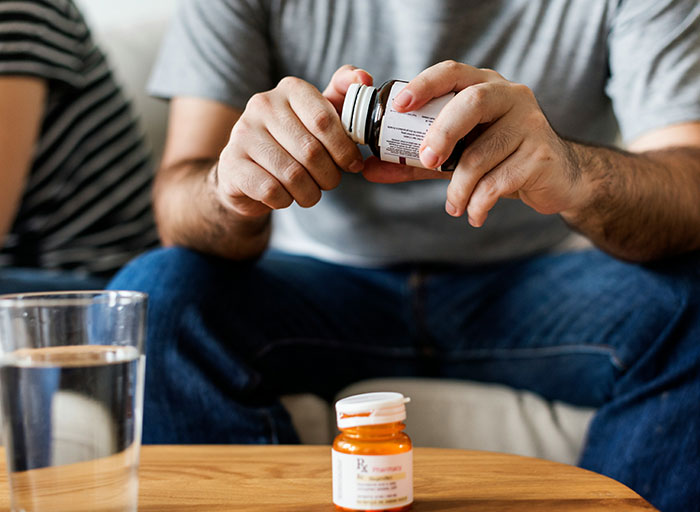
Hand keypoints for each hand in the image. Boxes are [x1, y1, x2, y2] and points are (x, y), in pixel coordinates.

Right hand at [215, 66, 371, 216]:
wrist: (246, 171)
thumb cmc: (293, 143)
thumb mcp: (321, 117)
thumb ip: (344, 97)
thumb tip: (363, 78)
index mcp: (291, 89)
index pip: (324, 120)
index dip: (344, 149)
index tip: (352, 165)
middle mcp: (263, 104)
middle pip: (311, 151)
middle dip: (329, 176)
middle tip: (329, 182)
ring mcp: (242, 133)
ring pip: (293, 175)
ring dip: (309, 192)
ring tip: (309, 192)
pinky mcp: (230, 163)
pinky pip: (271, 190)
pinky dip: (285, 200)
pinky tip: (284, 196)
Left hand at [362, 61, 586, 226]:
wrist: (556, 180)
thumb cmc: (499, 160)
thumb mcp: (455, 156)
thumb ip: (414, 160)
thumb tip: (367, 168)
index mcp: (484, 87)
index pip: (452, 73)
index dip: (424, 85)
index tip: (399, 106)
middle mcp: (510, 96)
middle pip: (471, 102)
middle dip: (443, 133)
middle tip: (427, 160)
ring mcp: (529, 122)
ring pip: (482, 152)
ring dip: (459, 186)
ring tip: (454, 206)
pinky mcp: (541, 153)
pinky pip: (500, 180)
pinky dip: (479, 202)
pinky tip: (475, 214)